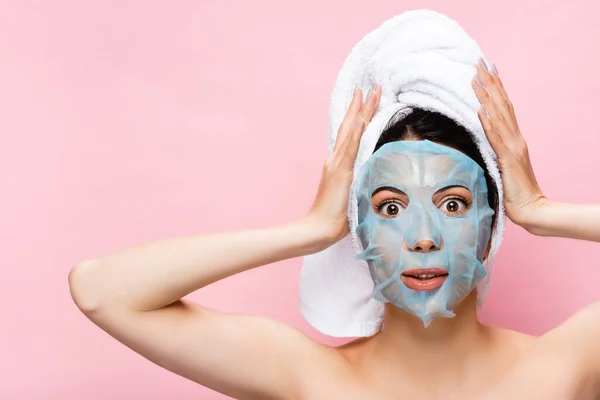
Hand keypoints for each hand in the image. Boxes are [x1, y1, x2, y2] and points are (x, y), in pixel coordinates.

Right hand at [306, 84, 380, 245]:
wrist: (319, 229)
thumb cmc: (334, 219)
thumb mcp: (351, 196)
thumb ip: (359, 184)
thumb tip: (373, 180)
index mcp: (338, 164)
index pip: (350, 136)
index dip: (358, 118)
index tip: (366, 101)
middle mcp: (335, 159)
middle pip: (349, 126)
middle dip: (361, 106)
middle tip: (370, 87)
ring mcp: (337, 164)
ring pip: (351, 130)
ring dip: (361, 110)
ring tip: (370, 92)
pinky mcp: (341, 171)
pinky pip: (350, 147)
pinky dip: (356, 130)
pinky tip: (361, 116)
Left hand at [471, 59, 546, 228]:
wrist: (530, 208)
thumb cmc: (514, 190)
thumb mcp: (502, 164)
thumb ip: (496, 148)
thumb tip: (483, 133)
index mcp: (513, 139)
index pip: (503, 108)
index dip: (495, 88)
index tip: (486, 70)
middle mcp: (515, 138)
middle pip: (502, 104)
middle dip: (490, 82)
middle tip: (480, 62)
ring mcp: (513, 147)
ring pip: (499, 115)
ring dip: (487, 96)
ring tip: (476, 78)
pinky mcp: (508, 159)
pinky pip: (496, 138)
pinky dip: (488, 122)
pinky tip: (481, 110)